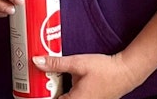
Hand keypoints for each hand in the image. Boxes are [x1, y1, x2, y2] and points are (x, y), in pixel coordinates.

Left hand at [34, 52, 148, 98]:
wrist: (127, 73)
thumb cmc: (105, 69)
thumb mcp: (78, 63)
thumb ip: (56, 63)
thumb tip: (36, 61)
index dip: (38, 97)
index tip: (29, 90)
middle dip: (45, 94)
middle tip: (35, 83)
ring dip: (55, 93)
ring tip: (45, 82)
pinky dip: (64, 93)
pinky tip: (60, 83)